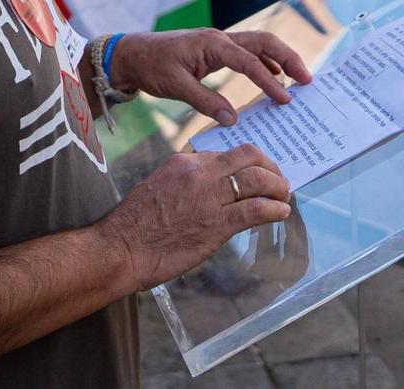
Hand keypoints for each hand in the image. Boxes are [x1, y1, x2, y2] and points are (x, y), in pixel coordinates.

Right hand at [98, 144, 291, 290]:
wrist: (120, 249)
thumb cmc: (134, 224)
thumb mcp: (160, 185)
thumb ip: (188, 181)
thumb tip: (213, 185)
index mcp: (186, 162)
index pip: (229, 153)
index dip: (250, 162)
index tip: (258, 172)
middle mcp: (201, 174)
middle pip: (250, 158)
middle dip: (271, 167)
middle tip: (279, 181)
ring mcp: (210, 198)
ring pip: (258, 180)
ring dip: (278, 187)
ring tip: (284, 196)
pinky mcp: (217, 225)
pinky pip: (256, 210)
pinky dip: (275, 209)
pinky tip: (281, 213)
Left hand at [111, 28, 313, 125]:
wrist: (131, 54)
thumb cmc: (151, 68)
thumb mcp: (176, 88)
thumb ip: (206, 102)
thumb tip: (233, 119)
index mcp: (212, 45)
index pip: (250, 62)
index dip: (270, 82)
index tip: (286, 99)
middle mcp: (221, 38)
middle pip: (265, 42)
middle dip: (289, 58)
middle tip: (307, 80)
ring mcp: (220, 42)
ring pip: (259, 44)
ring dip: (280, 59)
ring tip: (298, 78)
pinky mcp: (216, 50)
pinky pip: (248, 52)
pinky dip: (264, 62)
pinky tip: (273, 76)